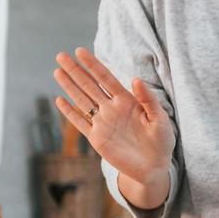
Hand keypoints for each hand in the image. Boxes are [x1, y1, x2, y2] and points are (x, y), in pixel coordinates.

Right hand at [53, 48, 175, 201]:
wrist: (154, 166)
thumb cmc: (161, 141)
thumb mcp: (159, 118)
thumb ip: (147, 99)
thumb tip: (135, 79)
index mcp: (127, 100)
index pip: (106, 78)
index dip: (93, 65)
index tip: (80, 51)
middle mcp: (112, 108)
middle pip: (89, 85)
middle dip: (75, 70)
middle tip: (60, 55)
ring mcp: (103, 123)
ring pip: (82, 100)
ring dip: (69, 86)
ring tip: (58, 71)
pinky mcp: (97, 138)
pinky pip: (80, 122)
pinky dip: (70, 112)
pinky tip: (59, 100)